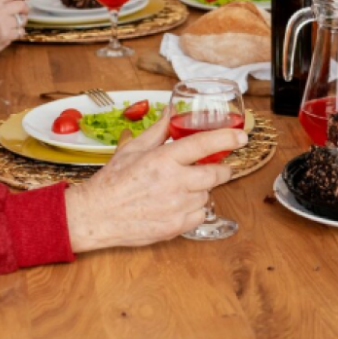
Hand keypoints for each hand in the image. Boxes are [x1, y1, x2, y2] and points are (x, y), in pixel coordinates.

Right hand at [0, 0, 31, 67]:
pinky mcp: (6, 36)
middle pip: (22, 5)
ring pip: (23, 20)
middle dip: (25, 9)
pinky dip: (18, 33)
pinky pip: (21, 31)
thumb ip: (1, 2)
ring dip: (21, 23)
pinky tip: (10, 33)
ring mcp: (3, 25)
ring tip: (12, 25)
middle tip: (22, 13)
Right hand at [64, 106, 244, 251]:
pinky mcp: (176, 227)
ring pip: (207, 195)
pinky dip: (194, 209)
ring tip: (181, 187)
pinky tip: (177, 204)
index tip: (241, 136)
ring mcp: (177, 207)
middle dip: (221, 169)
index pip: (204, 144)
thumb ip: (158, 130)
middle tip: (214, 167)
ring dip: (202, 190)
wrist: (96, 216)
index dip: (227, 138)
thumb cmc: (112, 182)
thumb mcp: (133, 149)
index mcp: (164, 159)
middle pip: (216, 174)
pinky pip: (199, 215)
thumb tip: (171, 112)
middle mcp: (174, 183)